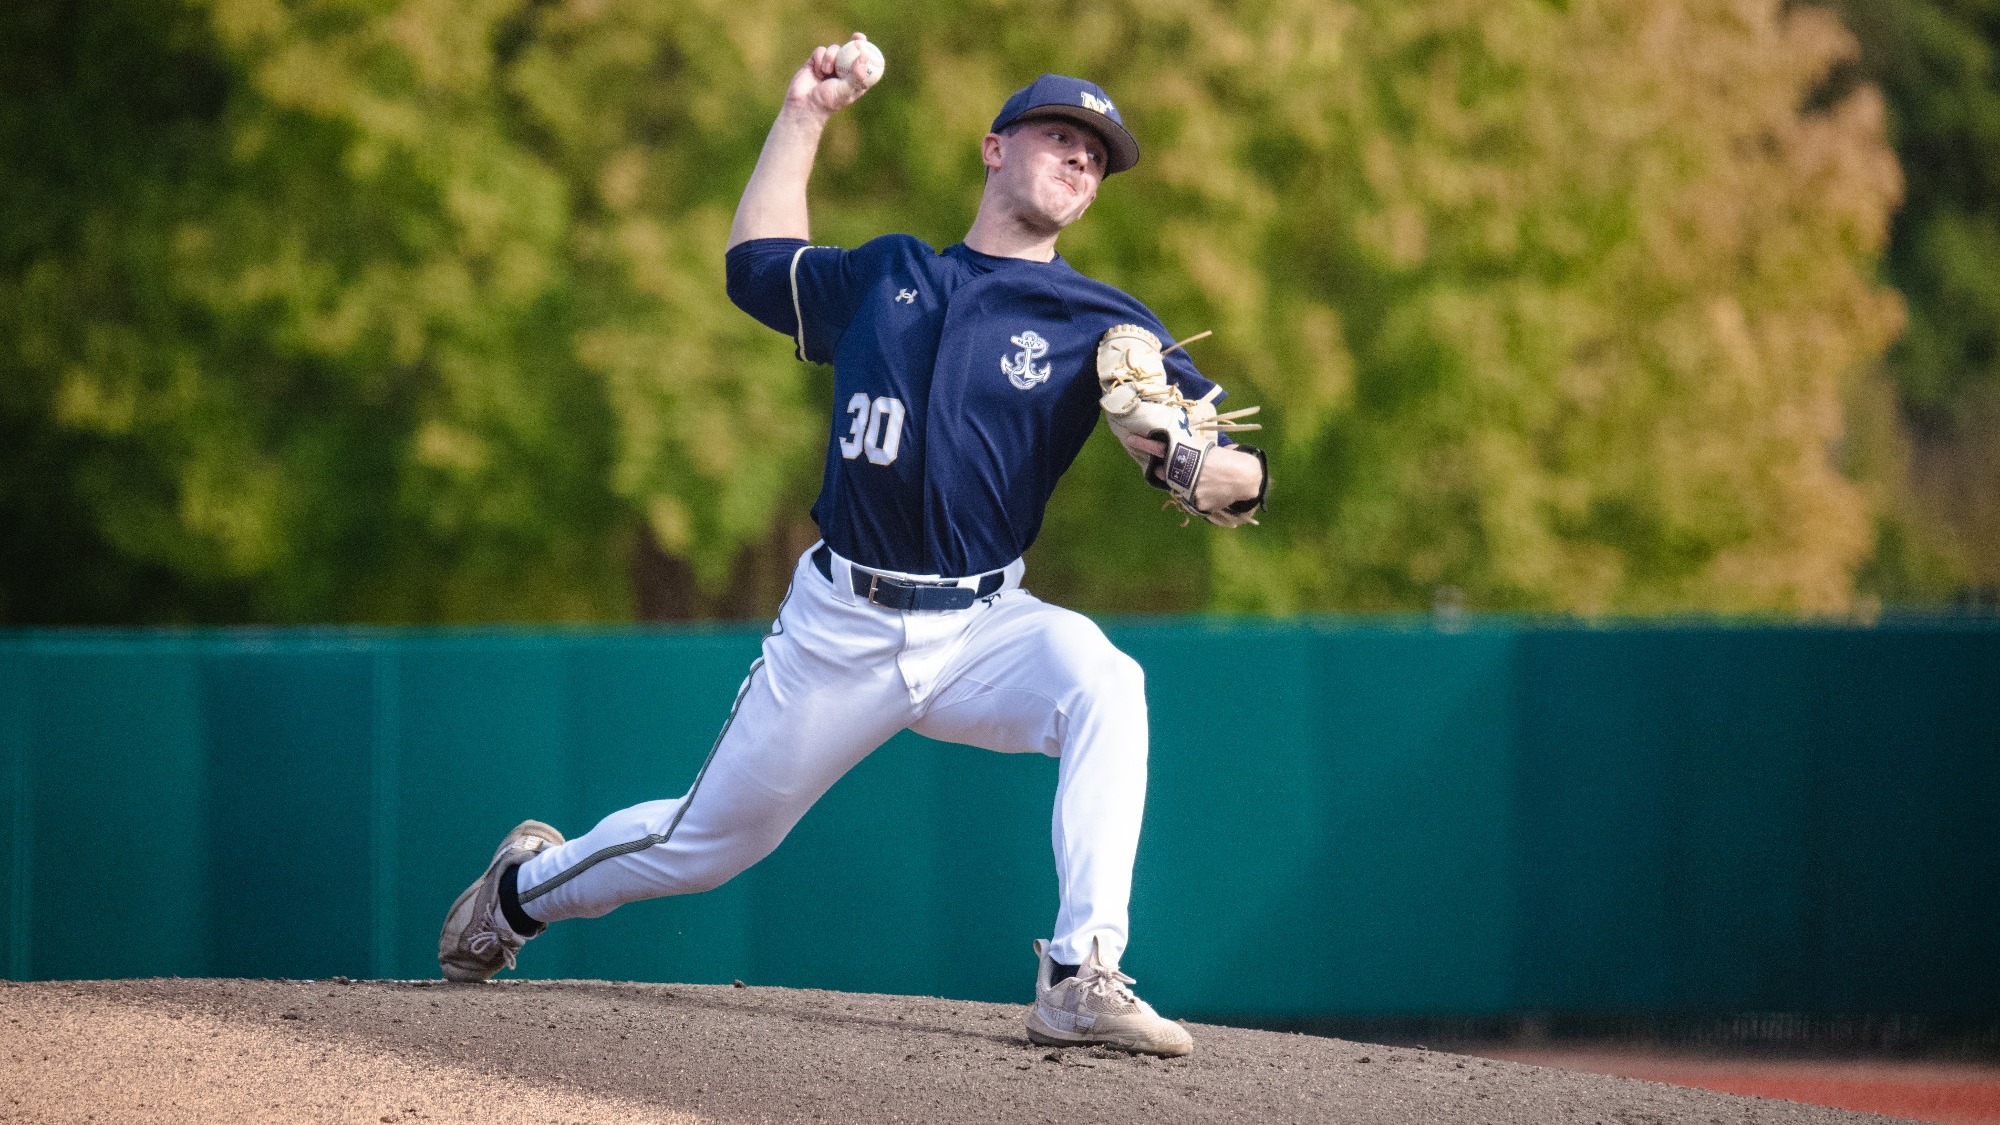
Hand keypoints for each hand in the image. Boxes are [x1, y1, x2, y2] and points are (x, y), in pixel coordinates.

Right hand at [786, 34, 873, 116]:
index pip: (863, 64)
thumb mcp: (845, 90)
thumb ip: (855, 76)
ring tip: (826, 71)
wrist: (804, 104)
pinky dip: (819, 59)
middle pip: (850, 51)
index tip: (870, 44)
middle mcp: (842, 71)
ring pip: (834, 49)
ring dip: (830, 57)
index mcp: (852, 80)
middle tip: (858, 37)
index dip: (868, 52)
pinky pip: (820, 51)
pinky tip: (817, 72)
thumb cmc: (827, 102)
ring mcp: (829, 65)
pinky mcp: (815, 62)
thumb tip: (864, 58)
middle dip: (855, 42)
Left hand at [1116, 432, 1263, 513]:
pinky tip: (1212, 491)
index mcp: (1192, 457)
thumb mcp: (1211, 451)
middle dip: (1165, 468)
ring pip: (1177, 486)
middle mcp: (1188, 473)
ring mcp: (1191, 489)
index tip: (1131, 440)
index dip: (1146, 445)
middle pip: (1166, 472)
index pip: (1163, 449)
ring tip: (1204, 477)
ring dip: (1183, 481)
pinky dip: (1198, 495)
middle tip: (1167, 465)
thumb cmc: (1230, 460)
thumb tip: (1175, 457)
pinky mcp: (1197, 502)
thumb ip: (1192, 454)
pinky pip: (1190, 499)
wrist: (1248, 479)